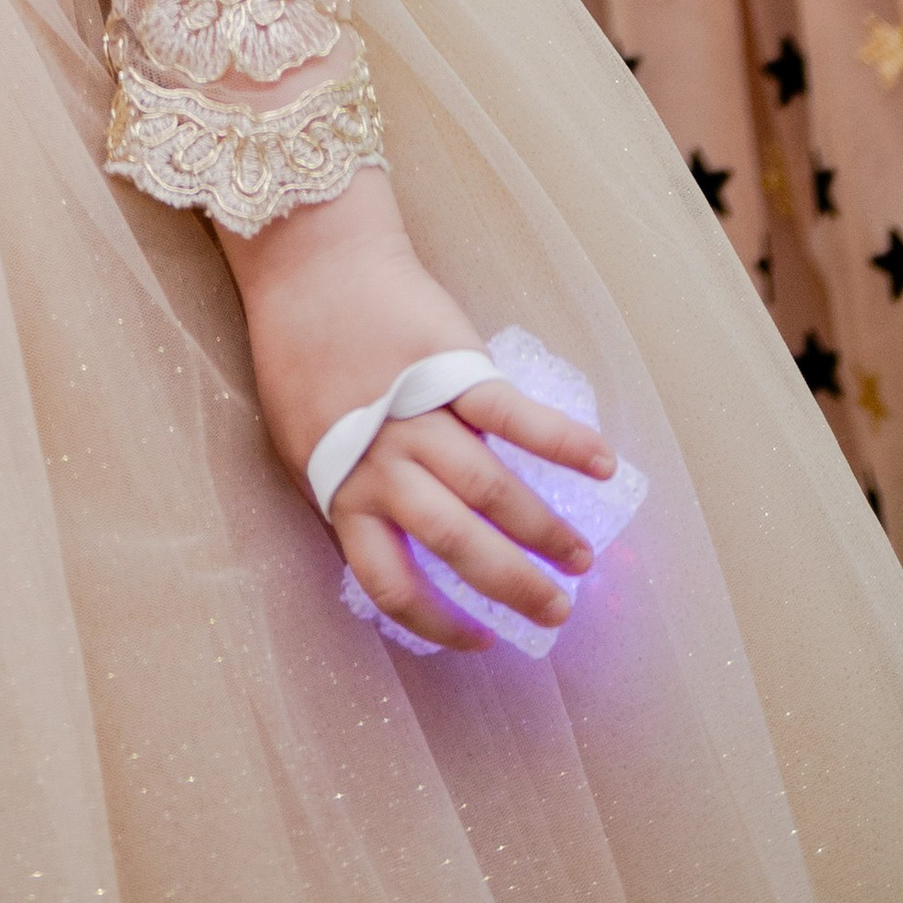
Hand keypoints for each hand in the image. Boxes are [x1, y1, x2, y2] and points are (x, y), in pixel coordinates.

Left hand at [225, 168, 613, 651]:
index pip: (392, 584)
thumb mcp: (299, 445)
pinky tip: (603, 464)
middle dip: (514, 585)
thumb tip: (385, 553)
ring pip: (492, 490)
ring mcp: (421, 414)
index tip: (483, 639)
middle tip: (557, 612)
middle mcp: (382, 462)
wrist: (311, 263)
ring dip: (545, 529)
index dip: (440, 623)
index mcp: (340, 490)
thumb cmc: (299, 357)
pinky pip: (515, 414)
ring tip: (581, 558)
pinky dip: (564, 441)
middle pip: (457, 545)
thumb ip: (343, 498)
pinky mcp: (453, 364)